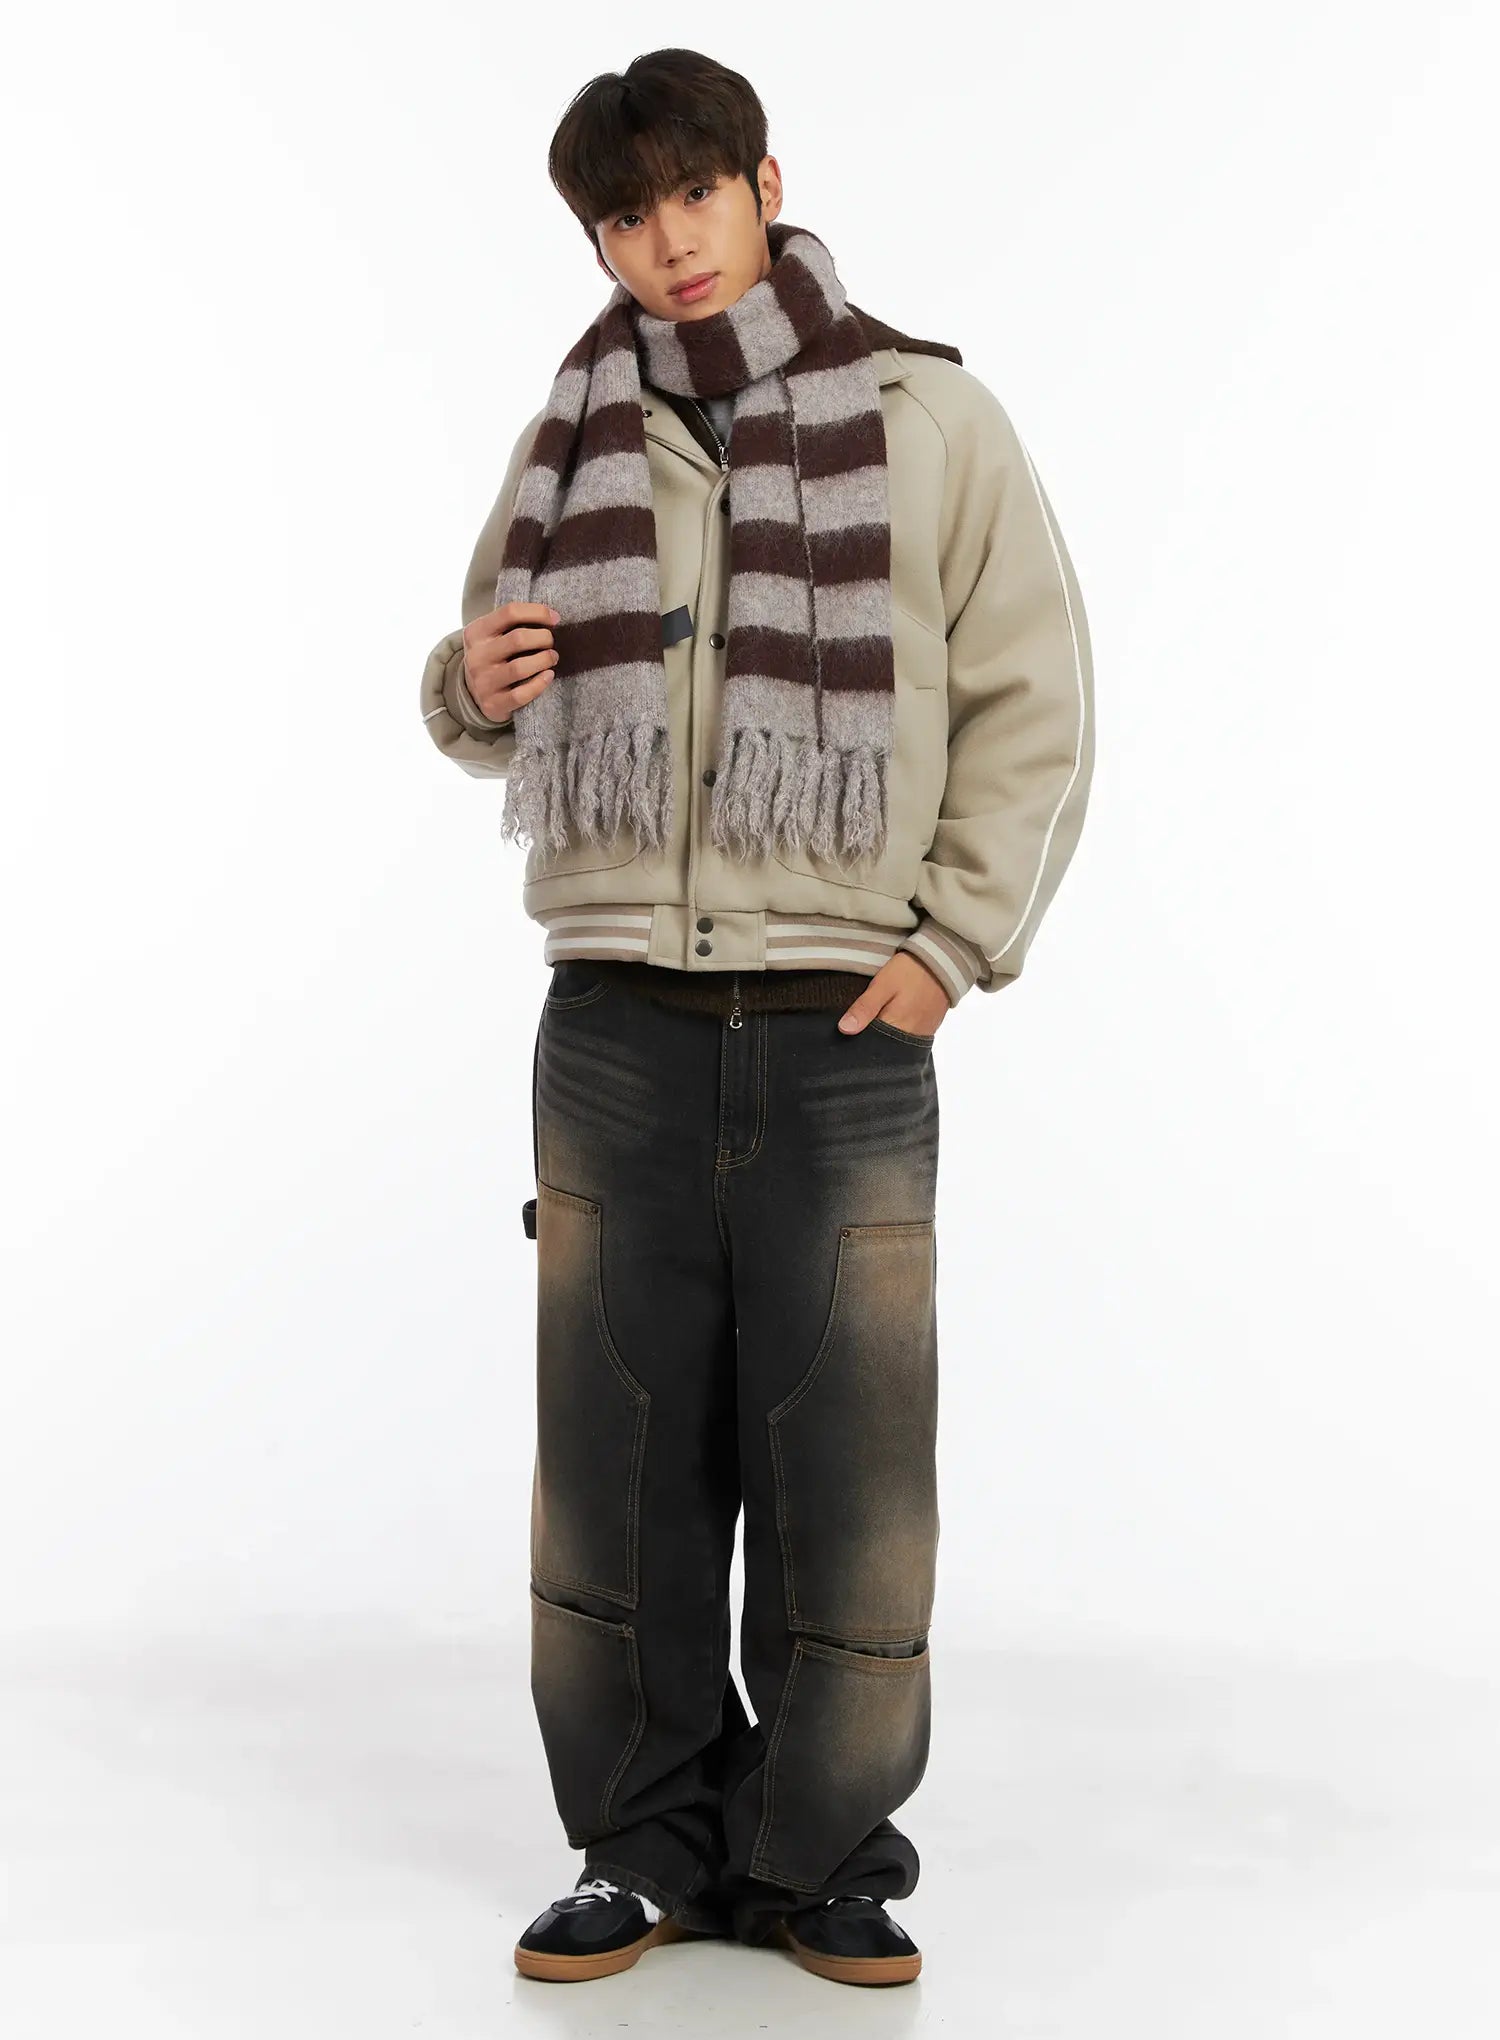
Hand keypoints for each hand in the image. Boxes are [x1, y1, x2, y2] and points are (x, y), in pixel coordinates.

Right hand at [462, 601, 561, 722]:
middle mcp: (477, 656)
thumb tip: (551, 617)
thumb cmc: (493, 658)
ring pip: (520, 667)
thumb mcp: (493, 636)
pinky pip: (521, 694)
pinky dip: (540, 684)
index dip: (538, 612)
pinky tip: (548, 676)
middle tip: (551, 642)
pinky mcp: (493, 704)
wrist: (474, 694)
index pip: (510, 612)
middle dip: (544, 638)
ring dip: (544, 660)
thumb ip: (513, 624)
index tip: (555, 618)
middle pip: (518, 639)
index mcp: (476, 632)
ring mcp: (483, 682)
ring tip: (552, 658)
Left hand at [836, 952, 948, 1038]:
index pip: (869, 1047)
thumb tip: (844, 1029)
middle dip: (869, 1040)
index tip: (847, 1033)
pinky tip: (890, 1021)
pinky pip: (907, 1038)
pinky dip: (896, 1033)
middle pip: (883, 1048)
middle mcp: (910, 1037)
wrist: (942, 963)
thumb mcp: (882, 985)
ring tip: (874, 1022)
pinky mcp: (927, 1029)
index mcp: (896, 1028)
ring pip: (895, 1045)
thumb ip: (864, 1008)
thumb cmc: (910, 971)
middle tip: (859, 1024)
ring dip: (883, 1037)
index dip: (856, 1040)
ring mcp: (921, 1034)